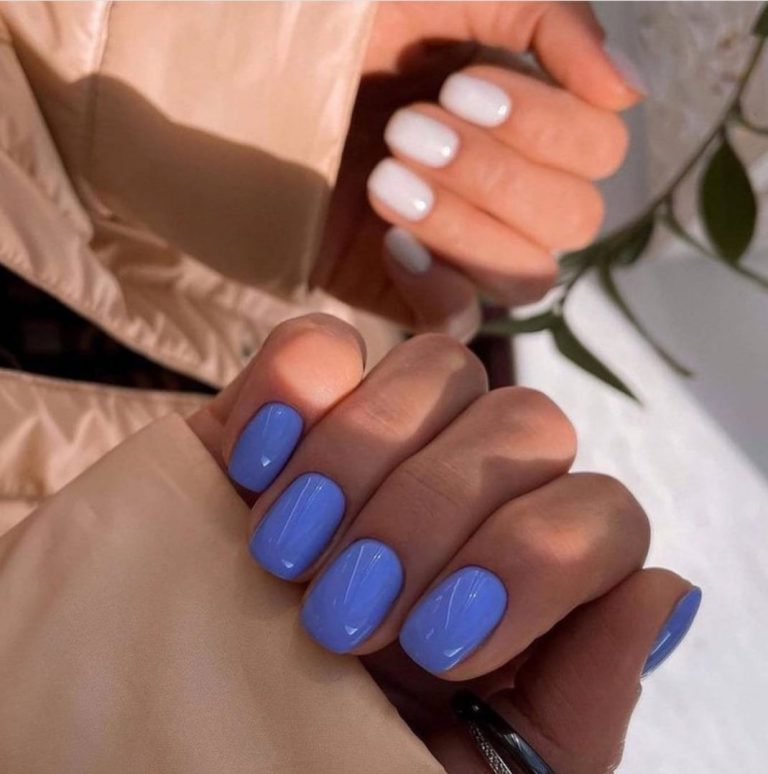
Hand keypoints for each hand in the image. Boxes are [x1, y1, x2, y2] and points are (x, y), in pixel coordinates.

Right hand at [189, 314, 698, 772]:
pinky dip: (292, 387)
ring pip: (437, 367)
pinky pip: (317, 344)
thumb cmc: (326, 765)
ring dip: (363, 457)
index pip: (599, 512)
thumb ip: (578, 702)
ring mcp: (370, 440)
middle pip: (525, 424)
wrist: (171, 742)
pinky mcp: (278, 406)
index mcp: (516, 582)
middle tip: (347, 610)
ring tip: (286, 553)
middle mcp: (461, 497)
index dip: (536, 558)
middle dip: (435, 513)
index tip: (439, 645)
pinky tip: (252, 466)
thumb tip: (662, 591)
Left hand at [315, 2, 641, 340]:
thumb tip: (630, 91)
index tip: (459, 86)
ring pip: (528, 276)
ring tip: (386, 176)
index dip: (546, 127)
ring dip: (468, 225)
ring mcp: (455, 243)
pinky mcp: (400, 287)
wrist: (230, 70)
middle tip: (409, 130)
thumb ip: (550, 18)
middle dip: (496, 174)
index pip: (599, 152)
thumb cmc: (341, 22)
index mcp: (522, 116)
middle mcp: (502, 186)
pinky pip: (458, 324)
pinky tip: (393, 242)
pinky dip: (442, 289)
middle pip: (574, 219)